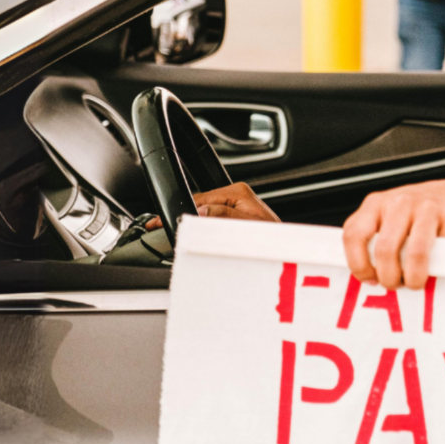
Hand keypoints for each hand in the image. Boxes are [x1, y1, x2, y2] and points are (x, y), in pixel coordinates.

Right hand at [146, 182, 279, 228]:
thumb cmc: (271, 241)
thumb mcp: (244, 229)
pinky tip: (195, 237)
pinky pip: (212, 220)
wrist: (286, 251)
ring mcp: (236, 205)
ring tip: (177, 236)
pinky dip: (201, 229)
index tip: (159, 222)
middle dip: (183, 217)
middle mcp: (237, 195)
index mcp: (238, 192)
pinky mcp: (236, 216)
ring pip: (204, 214)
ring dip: (191, 224)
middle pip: (199, 205)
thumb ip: (222, 218)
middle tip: (160, 230)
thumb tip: (200, 212)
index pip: (199, 198)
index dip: (178, 210)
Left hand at [342, 178, 444, 289]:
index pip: (354, 235)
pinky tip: (437, 269)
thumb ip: (374, 240)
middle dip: (389, 277)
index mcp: (377, 203)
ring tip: (415, 283)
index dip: (359, 265)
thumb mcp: (389, 219)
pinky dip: (440, 268)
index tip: (369, 279)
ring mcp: (428, 206)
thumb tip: (367, 277)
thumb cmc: (419, 216)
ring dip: (413, 278)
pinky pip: (443, 252)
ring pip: (414, 253)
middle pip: (384, 249)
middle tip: (396, 285)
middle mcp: (400, 201)